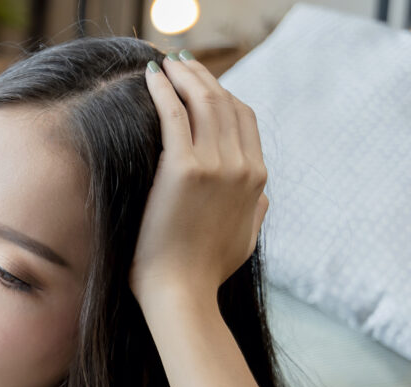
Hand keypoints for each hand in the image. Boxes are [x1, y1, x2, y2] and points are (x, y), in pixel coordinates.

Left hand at [131, 53, 268, 304]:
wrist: (182, 295)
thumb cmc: (204, 275)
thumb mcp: (245, 241)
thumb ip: (255, 212)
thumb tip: (263, 197)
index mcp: (257, 178)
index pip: (245, 119)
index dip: (223, 96)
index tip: (201, 86)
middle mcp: (243, 166)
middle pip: (226, 103)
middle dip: (203, 78)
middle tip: (181, 65)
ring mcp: (216, 165)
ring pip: (203, 102)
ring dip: (184, 77)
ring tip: (165, 65)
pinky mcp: (184, 169)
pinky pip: (174, 115)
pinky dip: (163, 90)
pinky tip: (150, 77)